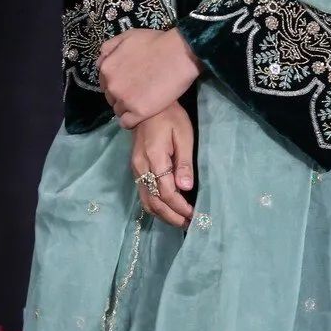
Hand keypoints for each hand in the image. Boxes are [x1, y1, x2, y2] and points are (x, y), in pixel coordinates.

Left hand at [98, 26, 201, 128]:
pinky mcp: (139, 112)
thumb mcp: (127, 36)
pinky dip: (132, 121)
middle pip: (111, 98)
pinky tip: (141, 114)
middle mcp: (112, 86)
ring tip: (142, 102)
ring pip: (118, 111)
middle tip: (138, 91)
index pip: (105, 83)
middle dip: (121, 96)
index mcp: (107, 69)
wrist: (179, 53)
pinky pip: (127, 123)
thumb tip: (101, 61)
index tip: (130, 82)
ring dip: (127, 108)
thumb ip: (109, 48)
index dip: (118, 83)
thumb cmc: (156, 42)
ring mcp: (124, 100)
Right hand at [131, 102, 196, 228]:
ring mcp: (136, 169)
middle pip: (154, 202)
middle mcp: (141, 167)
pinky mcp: (135, 169)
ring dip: (163, 215)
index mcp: (154, 158)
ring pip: (146, 201)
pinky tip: (167, 210)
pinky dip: (154, 206)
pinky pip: (143, 194)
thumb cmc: (170, 116)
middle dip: (172, 216)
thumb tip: (186, 188)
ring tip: (180, 221)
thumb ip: (183, 163)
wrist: (146, 106)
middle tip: (189, 224)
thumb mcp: (183, 135)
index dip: (180, 207)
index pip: (166, 192)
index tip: (194, 215)